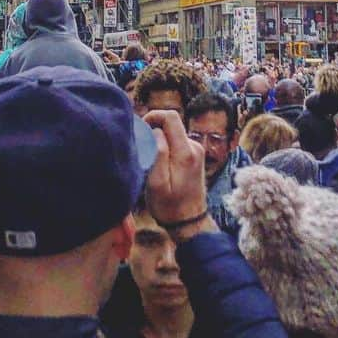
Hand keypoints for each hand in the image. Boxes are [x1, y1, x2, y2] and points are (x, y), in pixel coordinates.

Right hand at [143, 110, 215, 241]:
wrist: (189, 222)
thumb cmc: (169, 206)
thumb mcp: (157, 183)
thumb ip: (158, 154)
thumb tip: (156, 131)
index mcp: (185, 152)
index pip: (171, 117)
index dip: (153, 116)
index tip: (141, 128)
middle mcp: (194, 147)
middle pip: (172, 123)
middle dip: (154, 127)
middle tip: (142, 143)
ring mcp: (196, 150)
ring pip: (173, 132)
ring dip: (159, 138)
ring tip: (149, 156)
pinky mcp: (194, 155)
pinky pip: (177, 141)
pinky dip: (165, 145)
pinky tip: (158, 161)